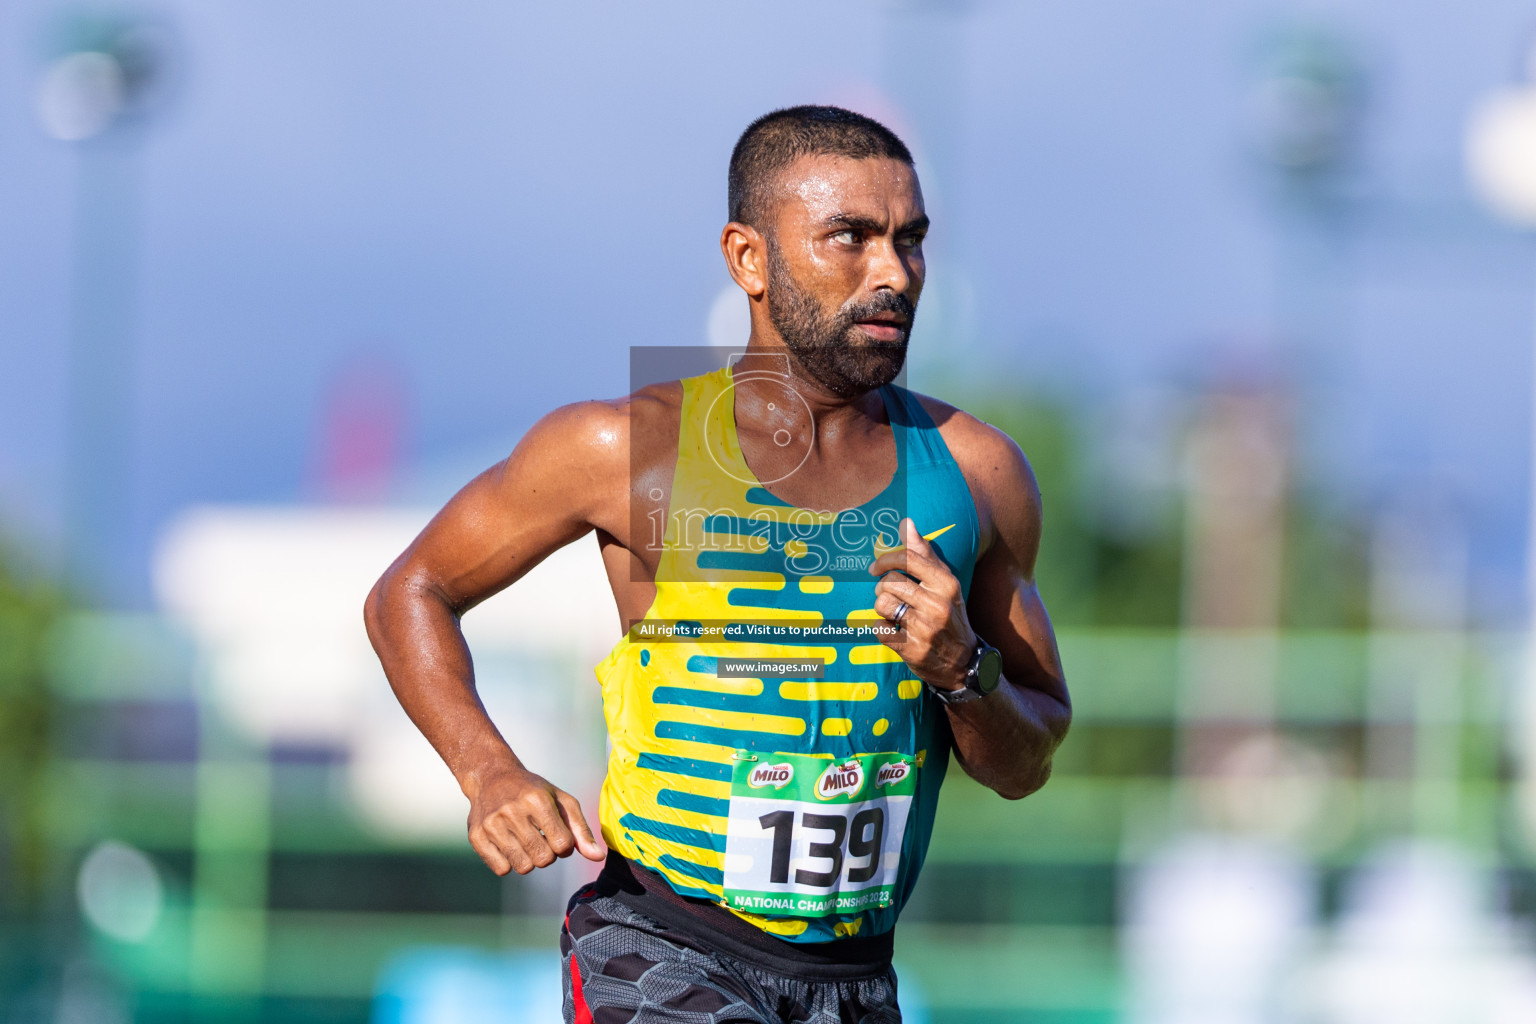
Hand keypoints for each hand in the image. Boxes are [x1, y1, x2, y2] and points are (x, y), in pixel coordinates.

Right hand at [464, 764, 606, 874]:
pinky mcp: (477, 837)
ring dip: (529, 859)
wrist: (492, 778)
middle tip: (540, 837)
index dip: (564, 845)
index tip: (557, 834)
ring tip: (524, 840)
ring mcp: (492, 825)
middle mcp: (512, 811)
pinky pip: (501, 869)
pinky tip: (508, 844)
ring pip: (523, 867)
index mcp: (537, 800)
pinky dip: (509, 863)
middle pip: (544, 859)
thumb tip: (598, 857)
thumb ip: (581, 830)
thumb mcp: (561, 801)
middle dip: (548, 854)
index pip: (562, 845)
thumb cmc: (533, 792)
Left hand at [868, 517, 976, 692]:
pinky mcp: (912, 649)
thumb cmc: (950, 615)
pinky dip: (883, 629)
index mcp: (947, 584)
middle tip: (890, 595)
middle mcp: (937, 605)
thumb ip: (925, 554)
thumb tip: (908, 523)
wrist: (965, 662)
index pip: (909, 559)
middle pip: (889, 583)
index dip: (886, 560)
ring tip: (894, 613)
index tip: (875, 568)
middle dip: (883, 588)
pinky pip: (879, 629)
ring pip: (882, 604)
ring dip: (882, 608)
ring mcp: (924, 628)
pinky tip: (896, 631)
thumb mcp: (945, 584)